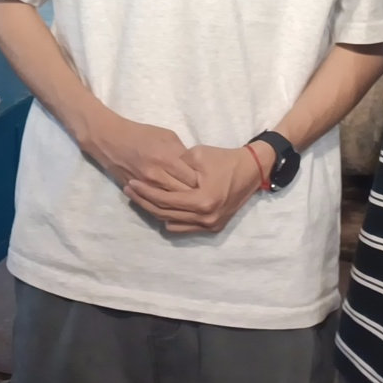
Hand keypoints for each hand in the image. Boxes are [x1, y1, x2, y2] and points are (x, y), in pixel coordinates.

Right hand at [82, 108, 201, 198]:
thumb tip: (197, 169)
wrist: (111, 139)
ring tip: (191, 206)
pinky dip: (165, 209)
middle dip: (195, 198)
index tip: (210, 185)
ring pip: (168, 204)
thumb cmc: (142, 134)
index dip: (203, 185)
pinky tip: (175, 210)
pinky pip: (153, 206)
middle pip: (182, 195)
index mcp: (167, 159)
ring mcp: (145, 186)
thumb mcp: (168, 136)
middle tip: (205, 198)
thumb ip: (183, 154)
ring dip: (180, 206)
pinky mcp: (137, 192)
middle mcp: (157, 175)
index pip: (192, 180)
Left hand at [127, 143, 266, 234]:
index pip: (165, 200)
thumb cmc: (223, 159)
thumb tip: (155, 173)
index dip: (145, 192)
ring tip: (140, 199)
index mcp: (202, 200)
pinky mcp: (213, 227)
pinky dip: (171, 219)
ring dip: (155, 212)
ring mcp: (210, 225)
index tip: (131, 183)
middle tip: (130, 191)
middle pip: (165, 214)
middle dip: (145, 202)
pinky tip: (159, 207)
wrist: (252, 170)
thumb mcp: (197, 155)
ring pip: (173, 223)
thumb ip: (175, 165)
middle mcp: (206, 218)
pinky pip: (185, 228)